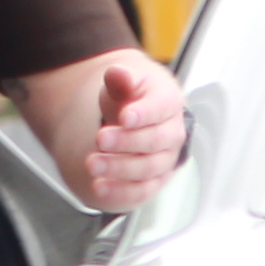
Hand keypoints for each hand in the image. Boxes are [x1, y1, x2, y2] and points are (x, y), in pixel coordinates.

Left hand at [71, 50, 188, 212]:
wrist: (135, 114)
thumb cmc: (132, 96)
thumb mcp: (125, 81)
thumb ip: (121, 78)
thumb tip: (117, 73)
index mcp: (169, 103)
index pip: (160, 109)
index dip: (143, 114)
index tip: (124, 116)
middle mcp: (172, 134)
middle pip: (154, 142)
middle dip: (126, 142)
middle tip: (100, 138)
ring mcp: (165, 160)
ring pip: (148, 169)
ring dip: (119, 168)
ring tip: (92, 164)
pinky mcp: (153, 181)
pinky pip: (141, 192)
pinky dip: (121, 192)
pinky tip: (99, 187)